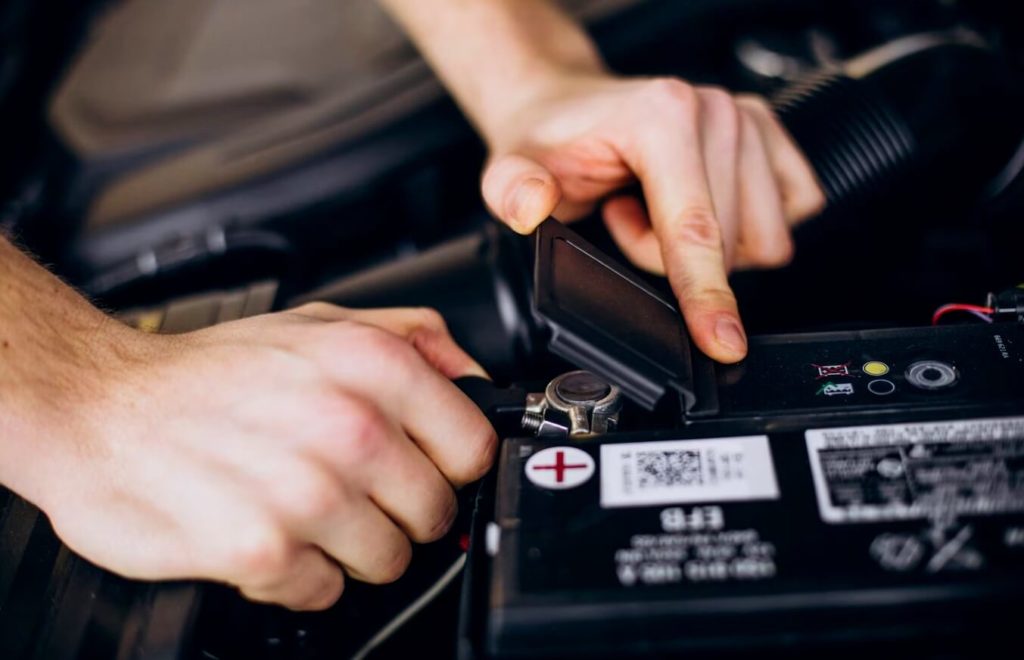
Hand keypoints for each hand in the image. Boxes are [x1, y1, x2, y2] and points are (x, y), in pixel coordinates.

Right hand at [34, 304, 495, 610]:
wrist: (100, 405)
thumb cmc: (209, 372)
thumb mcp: (321, 322)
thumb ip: (414, 339)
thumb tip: (475, 377)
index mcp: (373, 366)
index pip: (474, 448)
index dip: (450, 465)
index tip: (424, 466)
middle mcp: (349, 427)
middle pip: (436, 513)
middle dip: (399, 510)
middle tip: (350, 489)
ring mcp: (309, 493)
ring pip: (388, 561)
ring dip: (349, 546)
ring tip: (302, 507)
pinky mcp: (265, 550)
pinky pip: (325, 591)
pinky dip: (299, 574)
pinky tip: (267, 531)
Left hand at [481, 75, 825, 362]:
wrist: (564, 106)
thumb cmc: (548, 141)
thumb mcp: (509, 168)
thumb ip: (512, 190)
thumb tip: (533, 204)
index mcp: (662, 116)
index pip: (695, 229)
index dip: (706, 295)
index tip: (723, 343)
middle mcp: (715, 110)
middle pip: (729, 245)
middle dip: (671, 257)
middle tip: (623, 220)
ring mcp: (748, 118)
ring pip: (762, 238)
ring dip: (706, 246)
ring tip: (652, 210)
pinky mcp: (770, 134)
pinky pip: (790, 215)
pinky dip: (741, 229)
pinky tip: (693, 205)